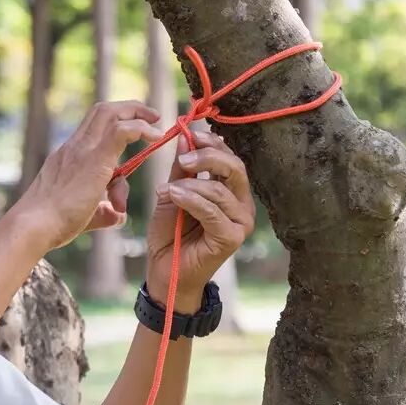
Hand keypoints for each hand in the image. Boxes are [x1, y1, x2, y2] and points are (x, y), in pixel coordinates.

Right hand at [17, 100, 164, 250]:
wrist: (34, 226)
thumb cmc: (52, 225)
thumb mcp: (83, 215)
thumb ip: (103, 212)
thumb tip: (118, 216)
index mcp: (69, 157)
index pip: (93, 129)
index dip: (117, 125)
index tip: (136, 133)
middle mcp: (75, 147)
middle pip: (102, 110)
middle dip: (130, 108)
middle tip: (151, 116)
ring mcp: (83, 150)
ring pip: (110, 112)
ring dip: (137, 112)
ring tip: (157, 123)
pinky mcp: (94, 159)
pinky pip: (121, 130)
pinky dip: (140, 128)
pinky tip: (156, 137)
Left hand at [146, 126, 254, 308]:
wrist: (163, 270)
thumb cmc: (168, 234)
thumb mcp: (173, 193)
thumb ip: (181, 169)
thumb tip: (185, 136)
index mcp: (231, 191)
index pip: (230, 158)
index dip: (213, 143)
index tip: (190, 133)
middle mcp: (242, 204)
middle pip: (235, 169)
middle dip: (208, 157)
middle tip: (182, 158)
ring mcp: (241, 222)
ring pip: (220, 190)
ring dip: (190, 184)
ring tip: (167, 188)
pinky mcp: (232, 238)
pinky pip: (212, 211)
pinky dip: (191, 200)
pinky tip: (173, 195)